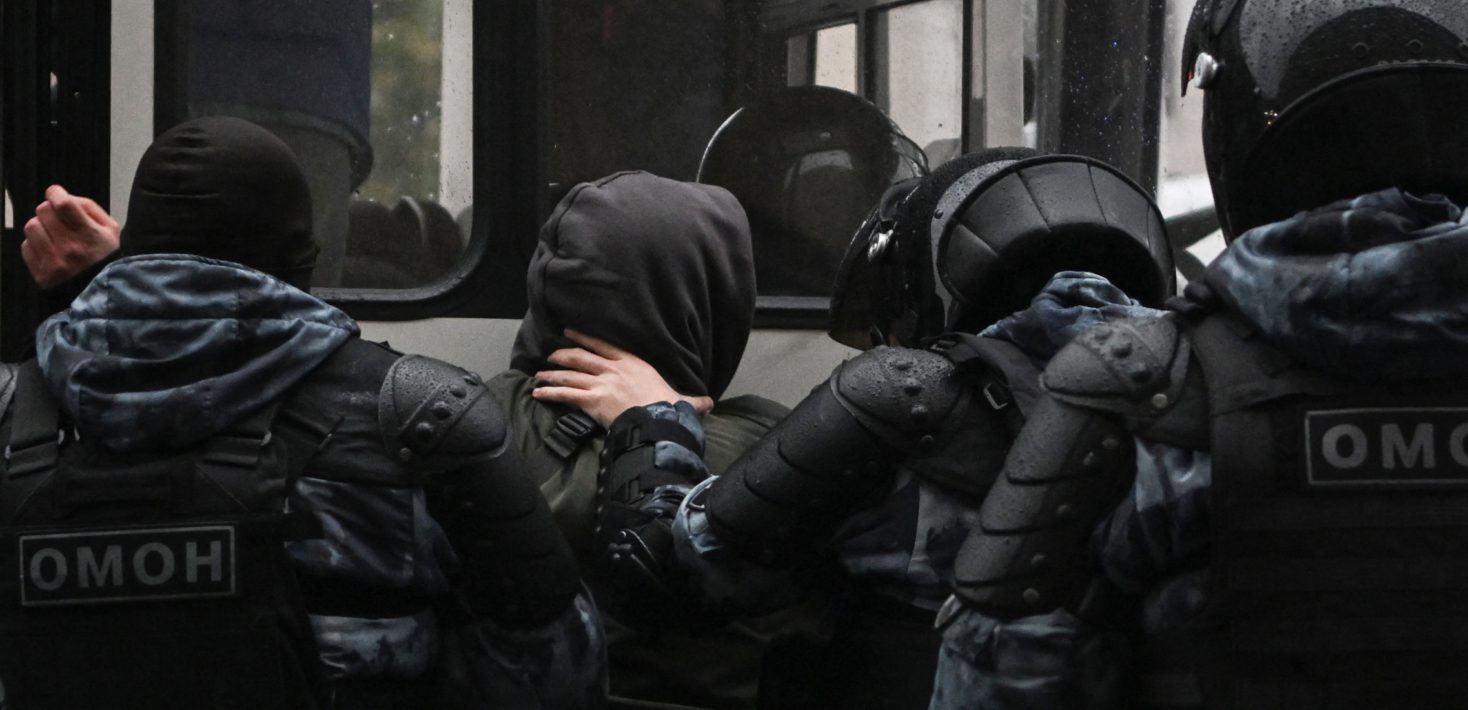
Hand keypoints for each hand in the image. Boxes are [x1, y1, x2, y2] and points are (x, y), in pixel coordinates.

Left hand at [21, 185, 120, 288]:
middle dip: (49, 210)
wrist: (102, 293)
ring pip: (31, 227)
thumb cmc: (106, 257)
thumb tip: (65, 197)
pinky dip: (35, 244)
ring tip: (52, 234)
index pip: (63, 205)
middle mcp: (70, 249)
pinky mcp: (41, 274)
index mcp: (90, 236)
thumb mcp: (111, 230)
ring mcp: (54, 263)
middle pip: (44, 211)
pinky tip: (49, 249)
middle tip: (58, 218)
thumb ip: (89, 208)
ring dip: (40, 226)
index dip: (56, 193)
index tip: (56, 194)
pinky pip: (26, 246)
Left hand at [532, 329, 714, 426]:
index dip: (586, 339)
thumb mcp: (683, 400)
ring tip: (539, 375)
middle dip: (564, 354)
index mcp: (633, 364)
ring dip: (552, 374)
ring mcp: (600, 383)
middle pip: (581, 357)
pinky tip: (537, 393)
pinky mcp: (591, 400)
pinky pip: (566, 395)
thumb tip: (710, 403)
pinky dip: (550, 393)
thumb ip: (693, 400)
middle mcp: (613, 369)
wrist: (658, 419)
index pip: (605, 346)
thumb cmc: (669, 408)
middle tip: (551, 354)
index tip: (571, 333)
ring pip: (570, 375)